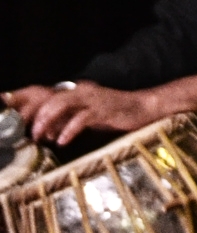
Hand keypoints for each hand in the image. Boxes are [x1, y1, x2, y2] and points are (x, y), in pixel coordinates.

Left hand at [12, 82, 159, 144]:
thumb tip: (44, 132)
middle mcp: (81, 91)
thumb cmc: (116, 114)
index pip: (45, 94)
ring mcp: (92, 99)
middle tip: (26, 132)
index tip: (15, 116)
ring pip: (61, 105)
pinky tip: (62, 141)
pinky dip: (69, 130)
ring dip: (47, 121)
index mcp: (75, 91)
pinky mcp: (104, 109)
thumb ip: (66, 120)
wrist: (145, 108)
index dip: (27, 104)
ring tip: (40, 137)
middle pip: (48, 98)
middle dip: (33, 115)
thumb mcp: (86, 115)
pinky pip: (81, 119)